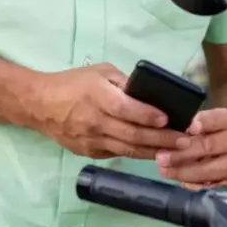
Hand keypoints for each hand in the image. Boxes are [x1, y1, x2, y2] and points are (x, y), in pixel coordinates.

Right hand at [32, 64, 188, 159]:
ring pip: (128, 149)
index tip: (169, 119)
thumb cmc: (73, 84)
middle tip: (186, 140)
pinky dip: (138, 154)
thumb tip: (151, 94)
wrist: (40, 106)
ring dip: (155, 151)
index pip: (126, 109)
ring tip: (178, 151)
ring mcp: (92, 140)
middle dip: (162, 139)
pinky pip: (118, 153)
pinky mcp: (90, 152)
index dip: (148, 116)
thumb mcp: (100, 72)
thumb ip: (125, 83)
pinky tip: (155, 153)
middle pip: (132, 134)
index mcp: (97, 96)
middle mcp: (95, 121)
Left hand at [156, 108, 226, 188]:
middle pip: (209, 147)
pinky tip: (180, 181)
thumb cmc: (207, 129)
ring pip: (210, 170)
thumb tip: (175, 136)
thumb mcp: (200, 120)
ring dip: (184, 172)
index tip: (189, 129)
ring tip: (164, 171)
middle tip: (161, 157)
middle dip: (182, 153)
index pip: (215, 119)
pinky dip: (194, 184)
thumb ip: (189, 125)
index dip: (203, 123)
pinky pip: (212, 186)